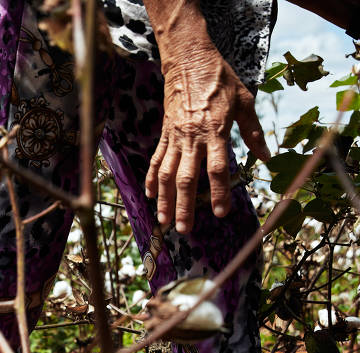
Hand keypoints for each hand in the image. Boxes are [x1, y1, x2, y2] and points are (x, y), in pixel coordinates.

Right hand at [145, 50, 270, 233]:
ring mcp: (176, 136)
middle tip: (185, 229)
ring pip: (167, 173)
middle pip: (187, 178)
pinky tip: (150, 195)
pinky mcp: (165, 133)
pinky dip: (152, 178)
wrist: (189, 58)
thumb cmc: (220, 78)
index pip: (217, 168)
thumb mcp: (244, 101)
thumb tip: (265, 157)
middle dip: (185, 206)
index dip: (218, 192)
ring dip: (165, 199)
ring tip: (163, 220)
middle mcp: (192, 137)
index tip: (220, 213)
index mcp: (215, 130)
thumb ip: (253, 131)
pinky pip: (157, 159)